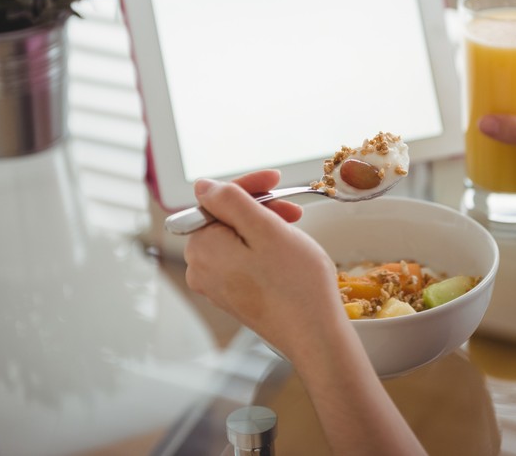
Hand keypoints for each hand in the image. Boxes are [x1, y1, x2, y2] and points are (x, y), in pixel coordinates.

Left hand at [183, 170, 345, 359]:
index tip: (276, 180)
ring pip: (236, 237)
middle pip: (226, 219)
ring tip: (293, 229)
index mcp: (202, 248)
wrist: (315, 335)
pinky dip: (262, 247)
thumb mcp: (265, 229)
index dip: (249, 186)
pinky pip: (241, 258)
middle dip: (259, 208)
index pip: (217, 200)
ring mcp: (216, 284)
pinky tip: (285, 250)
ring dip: (264, 226)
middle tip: (292, 211)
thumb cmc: (295, 285)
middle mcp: (201, 268)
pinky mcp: (232, 295)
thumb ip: (229, 201)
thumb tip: (203, 186)